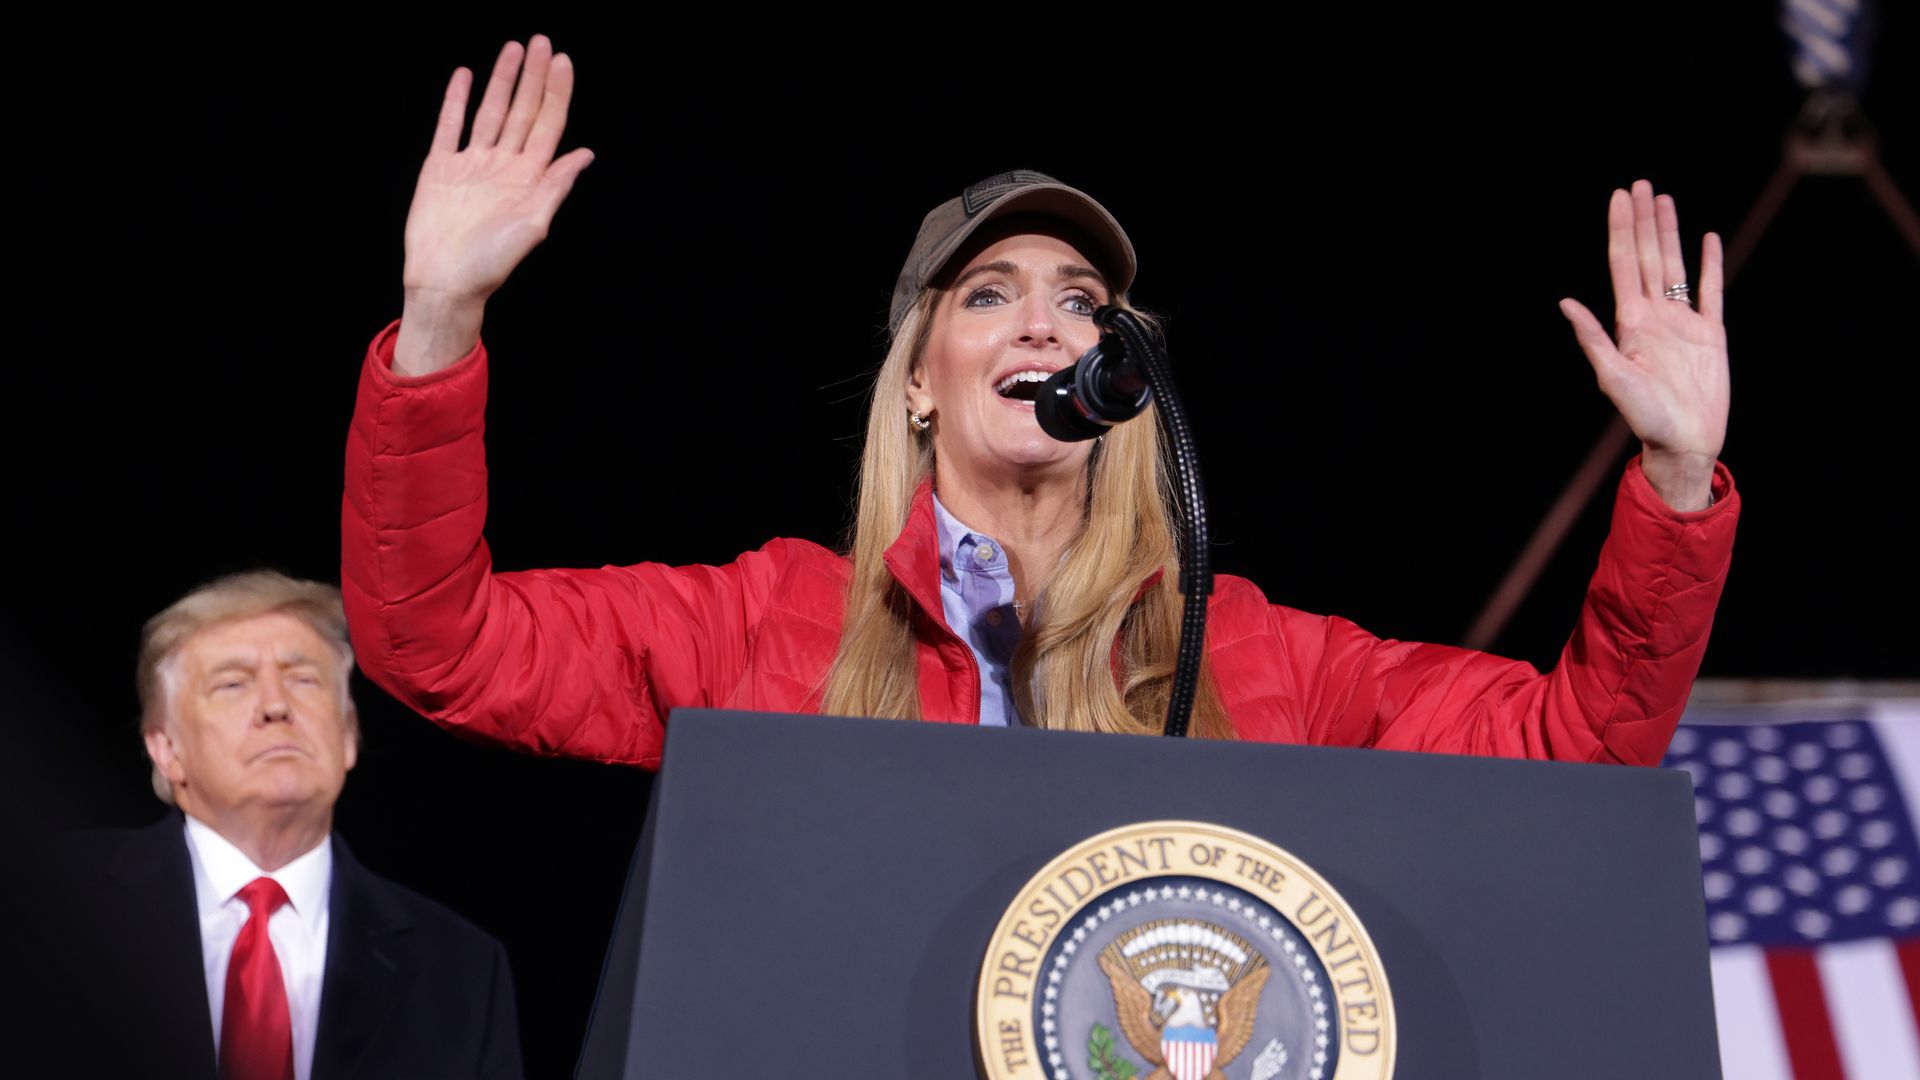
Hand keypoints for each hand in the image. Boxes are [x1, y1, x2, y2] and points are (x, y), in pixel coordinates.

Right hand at [394, 36, 592, 375]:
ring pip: (490, 112)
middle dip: (533, 77)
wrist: (445, 282)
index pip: (548, 125)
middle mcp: (503, 166)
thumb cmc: (491, 264)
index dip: (556, 93)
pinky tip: (465, 76)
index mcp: (529, 179)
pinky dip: (456, 100)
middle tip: (541, 41)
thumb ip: (556, 186)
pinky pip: (450, 126)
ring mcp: (472, 164)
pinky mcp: (441, 168)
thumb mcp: (533, 225)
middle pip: (523, 111)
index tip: (563, 61)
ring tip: (512, 49)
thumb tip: (586, 153)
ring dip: (502, 80)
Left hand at [1559, 180, 1728, 510]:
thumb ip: (1593, 338)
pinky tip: (1708, 238)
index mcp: (1630, 323)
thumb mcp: (1614, 377)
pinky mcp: (1711, 334)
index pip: (1624, 264)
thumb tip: (1565, 303)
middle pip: (1648, 256)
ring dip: (1670, 233)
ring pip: (1676, 266)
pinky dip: (1710, 263)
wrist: (1685, 442)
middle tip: (1641, 184)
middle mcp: (1655, 316)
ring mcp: (1683, 322)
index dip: (1622, 229)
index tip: (1619, 196)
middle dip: (1643, 221)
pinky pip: (1711, 291)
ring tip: (1664, 200)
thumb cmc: (1645, 417)